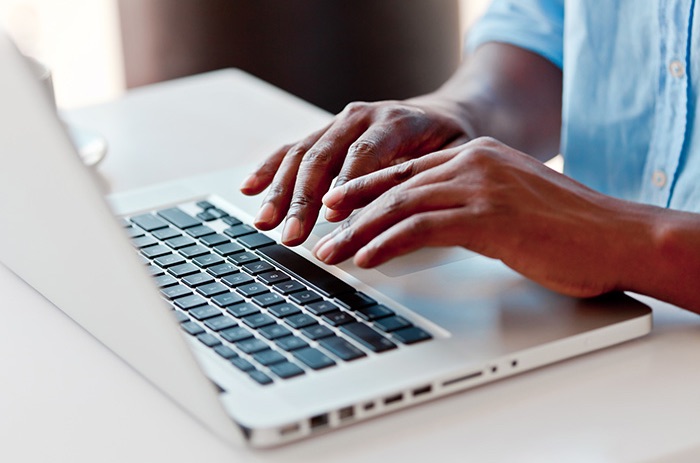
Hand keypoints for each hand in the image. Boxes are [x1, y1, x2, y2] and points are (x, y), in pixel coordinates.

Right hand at [239, 98, 470, 245]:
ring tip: (265, 221)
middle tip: (291, 233)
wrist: (445, 116)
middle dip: (302, 198)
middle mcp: (362, 117)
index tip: (329, 215)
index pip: (363, 153)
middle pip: (323, 156)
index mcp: (395, 120)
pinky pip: (292, 149)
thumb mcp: (452, 159)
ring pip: (302, 154)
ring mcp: (340, 123)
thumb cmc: (451, 142)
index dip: (345, 184)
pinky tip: (251, 187)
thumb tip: (393, 217)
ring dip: (280, 190)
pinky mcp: (327, 134)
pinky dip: (270, 168)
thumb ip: (423, 181)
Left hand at [312, 137, 637, 298]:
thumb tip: (431, 224)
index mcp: (477, 155)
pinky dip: (388, 243)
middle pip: (394, 186)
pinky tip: (367, 258)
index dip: (366, 188)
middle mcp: (473, 163)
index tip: (337, 204)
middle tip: (321, 232)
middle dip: (352, 212)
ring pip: (400, 205)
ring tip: (331, 253)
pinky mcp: (487, 217)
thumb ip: (470, 204)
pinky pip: (422, 228)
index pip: (406, 170)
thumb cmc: (567, 227)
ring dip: (359, 232)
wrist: (615, 236)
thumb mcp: (510, 203)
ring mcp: (480, 186)